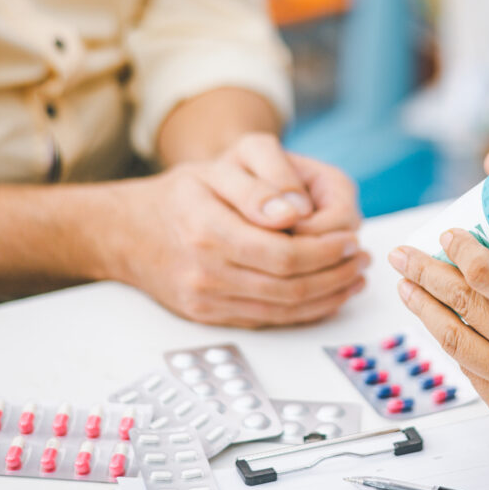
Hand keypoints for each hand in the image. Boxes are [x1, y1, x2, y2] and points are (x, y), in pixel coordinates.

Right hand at [105, 147, 366, 327]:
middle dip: (336, 276)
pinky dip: (304, 312)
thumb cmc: (179, 194)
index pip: (285, 255)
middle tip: (361, 259)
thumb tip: (297, 212)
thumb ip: (259, 185)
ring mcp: (206, 302)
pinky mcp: (210, 317)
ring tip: (354, 278)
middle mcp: (206, 274)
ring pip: (283, 311)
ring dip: (328, 298)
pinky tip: (326, 296)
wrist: (126, 233)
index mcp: (209, 231)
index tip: (352, 238)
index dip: (327, 251)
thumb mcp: (217, 168)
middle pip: (290, 288)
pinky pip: (267, 320)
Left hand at [388, 229, 488, 459]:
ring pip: (451, 339)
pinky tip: (439, 323)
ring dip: (422, 309)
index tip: (446, 236)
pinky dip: (451, 343)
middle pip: (460, 303)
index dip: (459, 251)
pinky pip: (468, 370)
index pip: (486, 274)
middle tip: (401, 255)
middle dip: (423, 273)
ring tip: (405, 288)